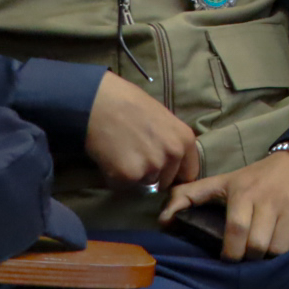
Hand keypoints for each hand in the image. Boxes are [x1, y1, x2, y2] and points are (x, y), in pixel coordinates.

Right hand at [85, 71, 201, 190]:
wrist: (100, 102)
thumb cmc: (130, 104)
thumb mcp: (164, 120)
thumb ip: (171, 142)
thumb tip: (171, 162)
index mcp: (186, 140)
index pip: (188, 173)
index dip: (174, 174)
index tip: (163, 171)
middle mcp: (174, 155)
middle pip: (166, 181)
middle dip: (152, 175)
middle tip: (135, 157)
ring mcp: (152, 166)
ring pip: (144, 183)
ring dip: (134, 176)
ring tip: (122, 155)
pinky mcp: (128, 176)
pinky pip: (122, 186)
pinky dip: (114, 178)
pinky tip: (110, 159)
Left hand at [159, 151, 288, 259]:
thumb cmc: (257, 177)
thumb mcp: (223, 181)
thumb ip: (190, 196)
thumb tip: (162, 219)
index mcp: (245, 193)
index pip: (236, 231)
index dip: (230, 253)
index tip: (228, 258)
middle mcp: (270, 199)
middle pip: (257, 245)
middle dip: (250, 257)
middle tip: (248, 257)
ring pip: (278, 249)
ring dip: (270, 257)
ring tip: (265, 254)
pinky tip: (283, 247)